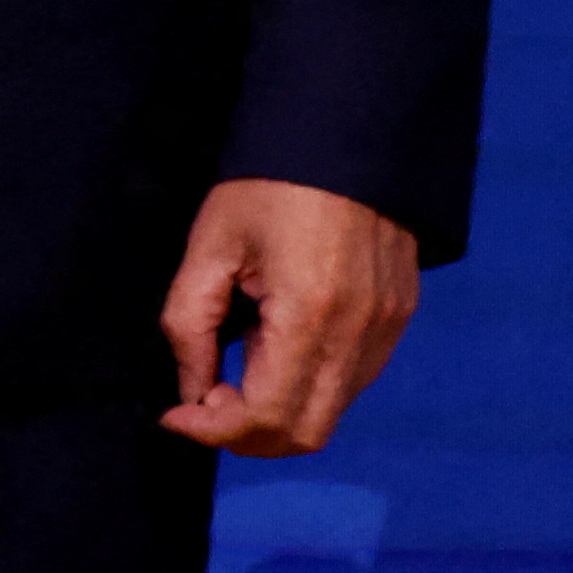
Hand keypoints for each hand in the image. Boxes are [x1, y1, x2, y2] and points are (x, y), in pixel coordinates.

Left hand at [163, 179, 419, 453]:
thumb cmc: (268, 186)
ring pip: (332, 413)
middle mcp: (359, 334)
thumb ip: (190, 326)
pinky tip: (271, 358)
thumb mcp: (209, 247)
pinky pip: (353, 381)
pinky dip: (308, 390)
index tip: (174, 414)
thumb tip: (191, 391)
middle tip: (201, 402)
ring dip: (277, 415)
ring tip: (230, 379)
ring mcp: (386, 330)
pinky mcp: (398, 319)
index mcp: (309, 315)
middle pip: (305, 433)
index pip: (265, 417)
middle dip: (245, 434)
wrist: (344, 138)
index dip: (213, 431)